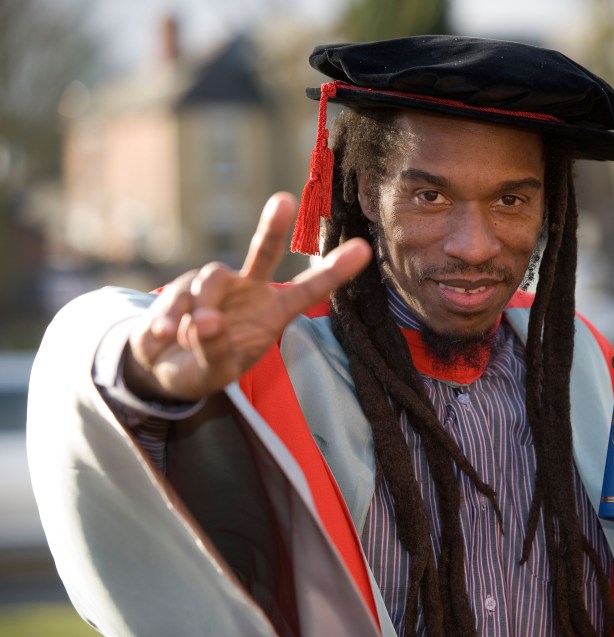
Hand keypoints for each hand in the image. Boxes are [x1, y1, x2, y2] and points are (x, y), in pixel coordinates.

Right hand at [124, 192, 371, 401]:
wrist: (162, 367)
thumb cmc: (202, 367)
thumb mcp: (215, 370)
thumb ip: (215, 348)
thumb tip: (207, 321)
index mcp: (273, 313)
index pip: (309, 290)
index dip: (335, 271)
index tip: (363, 249)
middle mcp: (250, 291)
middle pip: (265, 252)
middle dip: (273, 227)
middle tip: (284, 201)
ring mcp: (218, 285)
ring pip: (213, 279)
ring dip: (201, 307)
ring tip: (188, 336)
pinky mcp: (184, 285)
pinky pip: (179, 295)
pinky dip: (170, 317)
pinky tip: (164, 335)